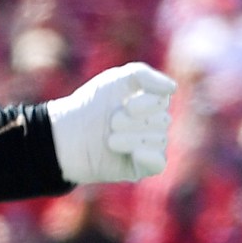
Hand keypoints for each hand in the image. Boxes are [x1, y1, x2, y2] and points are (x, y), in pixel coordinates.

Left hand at [49, 63, 174, 183]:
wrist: (68, 136)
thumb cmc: (92, 105)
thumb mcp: (116, 80)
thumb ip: (145, 75)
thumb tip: (173, 88)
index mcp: (151, 102)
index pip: (164, 101)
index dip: (147, 103)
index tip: (126, 105)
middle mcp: (154, 124)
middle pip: (162, 121)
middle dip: (134, 121)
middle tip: (111, 123)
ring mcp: (150, 146)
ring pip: (158, 140)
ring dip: (130, 138)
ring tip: (110, 140)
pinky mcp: (143, 167)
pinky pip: (159, 162)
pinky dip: (148, 156)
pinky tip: (132, 153)